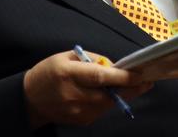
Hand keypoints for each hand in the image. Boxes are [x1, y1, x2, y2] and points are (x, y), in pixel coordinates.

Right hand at [23, 50, 152, 127]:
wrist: (30, 99)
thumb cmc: (49, 72)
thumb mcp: (66, 57)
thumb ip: (90, 59)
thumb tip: (112, 65)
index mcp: (69, 74)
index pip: (100, 77)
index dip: (121, 77)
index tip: (139, 74)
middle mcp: (74, 95)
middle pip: (109, 95)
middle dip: (131, 89)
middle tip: (147, 82)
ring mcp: (78, 112)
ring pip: (108, 104)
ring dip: (122, 95)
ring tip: (134, 85)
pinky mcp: (81, 121)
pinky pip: (101, 111)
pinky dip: (109, 101)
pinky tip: (112, 94)